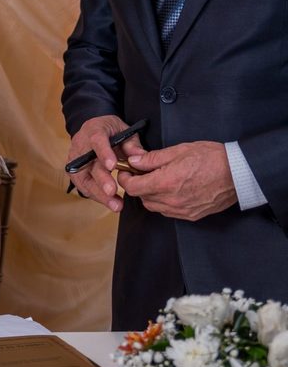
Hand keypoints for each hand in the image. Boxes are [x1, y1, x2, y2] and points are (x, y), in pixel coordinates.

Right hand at [66, 115, 146, 211]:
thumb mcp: (124, 130)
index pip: (97, 141)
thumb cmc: (110, 130)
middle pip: (89, 164)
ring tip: (115, 205)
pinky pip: (83, 186)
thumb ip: (132, 144)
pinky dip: (96, 195)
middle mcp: (81, 146)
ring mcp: (75, 160)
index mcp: (94, 131)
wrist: (91, 130)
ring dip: (99, 194)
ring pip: (83, 179)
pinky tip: (109, 202)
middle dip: (101, 180)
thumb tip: (140, 157)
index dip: (104, 153)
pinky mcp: (74, 172)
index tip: (113, 166)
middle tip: (112, 192)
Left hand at [117, 141, 236, 220]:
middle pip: (141, 198)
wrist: (240, 173)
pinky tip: (172, 190)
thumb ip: (152, 158)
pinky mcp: (191, 215)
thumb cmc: (212, 158)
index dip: (126, 179)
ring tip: (159, 180)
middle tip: (143, 173)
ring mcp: (181, 210)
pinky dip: (164, 202)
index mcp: (165, 182)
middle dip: (138, 185)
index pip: (132, 188)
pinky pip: (168, 212)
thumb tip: (134, 161)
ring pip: (154, 206)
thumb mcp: (179, 151)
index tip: (126, 171)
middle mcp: (171, 200)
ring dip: (150, 195)